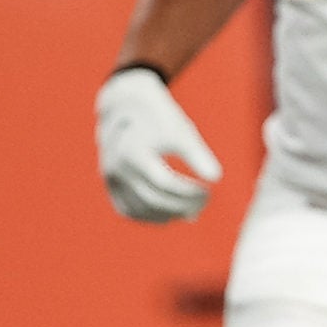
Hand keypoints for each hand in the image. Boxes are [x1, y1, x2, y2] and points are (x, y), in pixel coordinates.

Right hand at [96, 67, 222, 221]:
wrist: (128, 109)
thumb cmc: (160, 120)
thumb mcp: (180, 132)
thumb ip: (197, 154)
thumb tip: (217, 178)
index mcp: (133, 152)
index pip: (165, 183)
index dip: (189, 192)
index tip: (208, 191)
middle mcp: (117, 168)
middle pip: (153, 199)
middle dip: (182, 205)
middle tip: (205, 201)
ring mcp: (110, 178)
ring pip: (140, 210)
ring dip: (168, 215)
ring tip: (193, 210)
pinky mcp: (110, 185)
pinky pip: (128, 210)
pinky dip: (150, 217)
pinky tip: (173, 214)